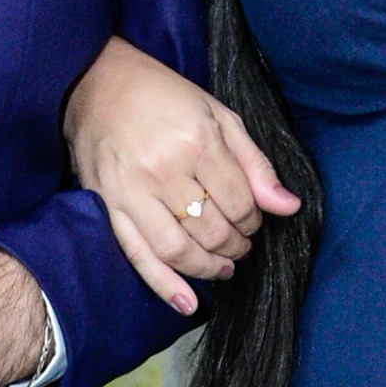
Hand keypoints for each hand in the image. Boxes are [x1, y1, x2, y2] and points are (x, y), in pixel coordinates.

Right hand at [64, 35, 302, 317]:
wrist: (96, 83)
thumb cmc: (163, 96)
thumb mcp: (219, 116)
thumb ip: (255, 164)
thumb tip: (289, 206)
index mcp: (197, 141)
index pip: (240, 203)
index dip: (254, 220)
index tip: (252, 219)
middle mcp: (164, 170)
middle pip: (213, 229)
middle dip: (235, 244)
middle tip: (241, 244)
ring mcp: (132, 192)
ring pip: (179, 249)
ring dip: (208, 267)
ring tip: (223, 268)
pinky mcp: (109, 206)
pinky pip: (138, 255)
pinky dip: (164, 284)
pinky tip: (187, 303)